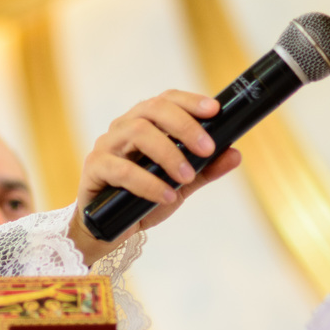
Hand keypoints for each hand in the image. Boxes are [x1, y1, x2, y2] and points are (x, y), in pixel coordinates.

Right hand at [67, 90, 241, 264]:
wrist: (109, 229)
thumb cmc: (141, 199)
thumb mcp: (179, 184)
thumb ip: (205, 170)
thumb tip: (235, 154)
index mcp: (143, 123)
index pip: (166, 100)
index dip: (190, 101)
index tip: (215, 111)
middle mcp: (123, 127)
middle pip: (152, 109)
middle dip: (184, 126)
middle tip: (207, 148)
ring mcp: (106, 145)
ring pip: (137, 133)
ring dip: (168, 153)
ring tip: (187, 176)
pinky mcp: (94, 168)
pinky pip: (121, 169)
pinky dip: (147, 182)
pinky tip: (166, 196)